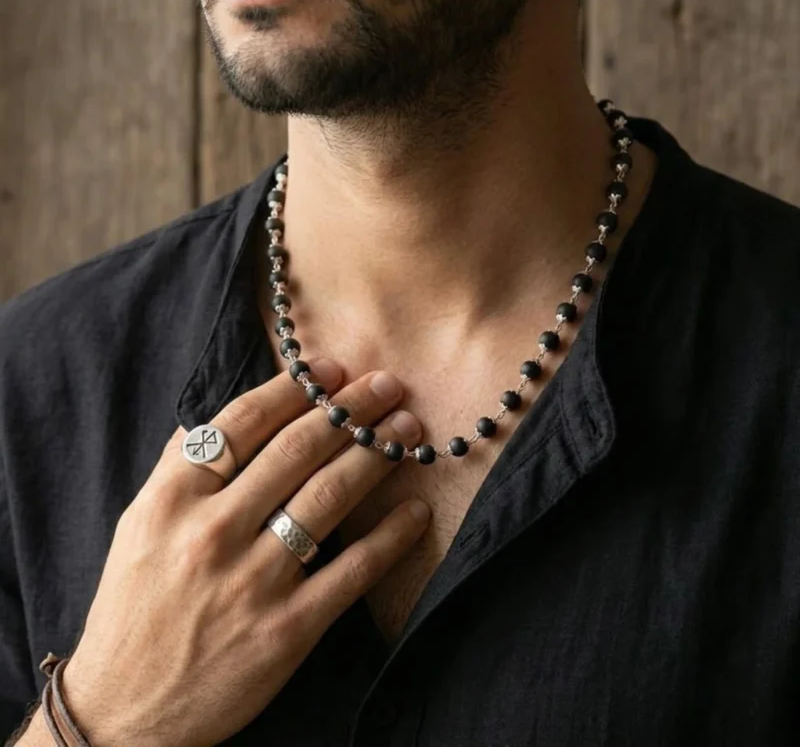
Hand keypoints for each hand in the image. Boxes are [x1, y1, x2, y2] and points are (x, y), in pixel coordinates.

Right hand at [60, 359, 428, 746]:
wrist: (125, 712)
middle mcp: (212, 534)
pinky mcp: (287, 630)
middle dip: (349, 410)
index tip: (330, 370)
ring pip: (328, 499)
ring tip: (407, 428)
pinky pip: (351, 573)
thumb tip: (228, 415)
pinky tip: (415, 510)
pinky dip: (390, 538)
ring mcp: (253, 583)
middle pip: (296, 452)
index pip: (242, 424)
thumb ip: (180, 467)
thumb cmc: (134, 608)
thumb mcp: (139, 525)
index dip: (293, 389)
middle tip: (386, 385)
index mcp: (172, 501)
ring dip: (375, 455)